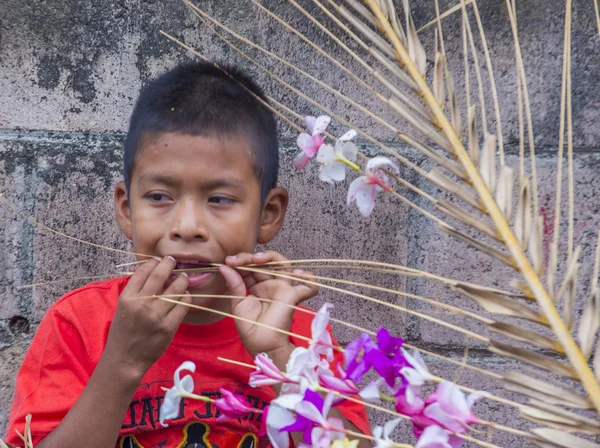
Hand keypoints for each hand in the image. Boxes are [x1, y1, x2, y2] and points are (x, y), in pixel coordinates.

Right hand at [103, 256, 190, 377]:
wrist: (125, 359)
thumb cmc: (123, 333)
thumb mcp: (122, 308)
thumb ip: (135, 291)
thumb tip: (152, 272)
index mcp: (127, 298)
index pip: (143, 272)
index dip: (153, 263)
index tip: (159, 260)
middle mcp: (141, 304)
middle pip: (160, 275)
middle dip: (169, 264)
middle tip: (173, 261)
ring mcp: (156, 316)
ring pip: (176, 289)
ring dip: (182, 279)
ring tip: (183, 277)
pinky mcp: (168, 327)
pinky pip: (183, 306)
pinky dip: (186, 297)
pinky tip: (186, 295)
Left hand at [220, 251, 318, 369]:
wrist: (260, 344)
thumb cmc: (249, 327)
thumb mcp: (237, 303)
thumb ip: (234, 284)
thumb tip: (224, 267)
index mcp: (256, 285)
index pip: (251, 266)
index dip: (241, 260)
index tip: (228, 262)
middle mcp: (270, 284)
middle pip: (265, 261)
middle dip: (250, 257)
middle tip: (236, 260)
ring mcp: (282, 288)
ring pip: (284, 264)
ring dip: (272, 257)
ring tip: (257, 259)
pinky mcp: (292, 295)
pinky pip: (308, 285)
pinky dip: (309, 278)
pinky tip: (297, 274)